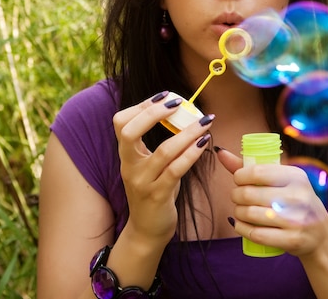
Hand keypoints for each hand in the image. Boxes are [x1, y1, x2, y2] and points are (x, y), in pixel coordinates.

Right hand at [113, 93, 213, 245]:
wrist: (146, 231)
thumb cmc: (154, 191)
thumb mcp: (149, 165)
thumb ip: (156, 144)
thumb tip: (179, 115)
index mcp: (126, 156)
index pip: (121, 123)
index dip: (141, 106)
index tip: (165, 96)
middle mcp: (129, 167)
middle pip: (129, 132)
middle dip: (153, 113)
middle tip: (178, 103)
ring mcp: (142, 182)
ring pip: (163, 151)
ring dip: (187, 132)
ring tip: (205, 121)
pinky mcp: (158, 196)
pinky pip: (177, 170)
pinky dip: (192, 153)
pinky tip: (204, 142)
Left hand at [217, 149, 327, 256]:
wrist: (320, 234)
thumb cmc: (294, 202)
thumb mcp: (282, 181)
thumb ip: (252, 168)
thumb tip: (220, 152)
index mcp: (297, 176)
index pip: (257, 172)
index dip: (240, 176)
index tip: (238, 180)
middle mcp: (298, 196)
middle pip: (250, 194)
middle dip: (236, 195)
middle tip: (236, 197)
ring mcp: (297, 220)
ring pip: (251, 214)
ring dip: (237, 212)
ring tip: (238, 210)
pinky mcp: (292, 240)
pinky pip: (256, 234)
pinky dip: (242, 229)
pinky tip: (239, 224)